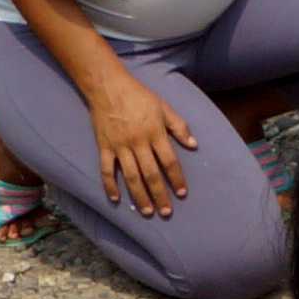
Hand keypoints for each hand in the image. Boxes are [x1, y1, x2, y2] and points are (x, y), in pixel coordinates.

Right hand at [81, 63, 193, 220]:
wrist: (107, 86)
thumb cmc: (139, 96)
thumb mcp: (164, 107)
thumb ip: (179, 127)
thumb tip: (194, 145)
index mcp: (155, 133)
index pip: (169, 161)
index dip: (177, 179)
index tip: (182, 193)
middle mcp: (138, 142)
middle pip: (151, 174)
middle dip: (160, 195)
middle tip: (166, 212)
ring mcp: (119, 146)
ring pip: (131, 176)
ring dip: (139, 196)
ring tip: (147, 212)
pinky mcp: (104, 146)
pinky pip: (107, 169)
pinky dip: (110, 185)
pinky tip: (116, 199)